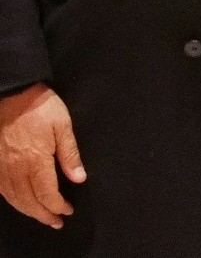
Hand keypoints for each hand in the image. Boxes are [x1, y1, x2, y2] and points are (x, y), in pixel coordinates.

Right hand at [0, 84, 85, 228]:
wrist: (12, 93)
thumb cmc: (41, 107)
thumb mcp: (63, 126)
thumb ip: (70, 154)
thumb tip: (79, 178)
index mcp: (35, 161)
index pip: (47, 194)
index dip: (57, 206)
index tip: (68, 211)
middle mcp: (16, 169)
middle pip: (29, 201)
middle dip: (44, 214)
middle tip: (56, 222)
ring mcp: (2, 167)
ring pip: (13, 198)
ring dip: (28, 211)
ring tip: (41, 216)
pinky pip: (2, 189)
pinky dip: (12, 200)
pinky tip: (20, 202)